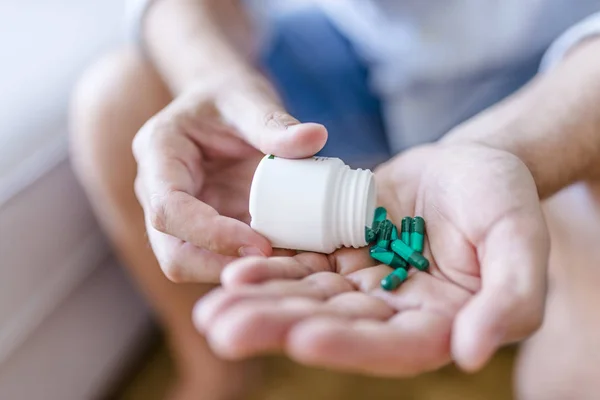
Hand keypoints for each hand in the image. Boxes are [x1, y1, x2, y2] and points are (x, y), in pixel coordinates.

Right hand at [132, 74, 327, 281]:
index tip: (261, 244)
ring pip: (193, 263)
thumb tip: (316, 138)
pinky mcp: (201, 227)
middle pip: (173, 252)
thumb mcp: (248, 98)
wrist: (220, 103)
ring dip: (239, 268)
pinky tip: (287, 255)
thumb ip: (274, 121)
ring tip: (289, 261)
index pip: (168, 209)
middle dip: (224, 265)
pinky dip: (251, 262)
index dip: (211, 234)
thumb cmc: (227, 96)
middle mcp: (157, 191)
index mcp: (158, 153)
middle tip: (279, 264)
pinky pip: (219, 257)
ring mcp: (178, 214)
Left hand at [192, 143, 549, 374]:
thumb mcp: (521, 240)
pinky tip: (235, 272)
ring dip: (261, 303)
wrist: (474, 161)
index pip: (393, 345)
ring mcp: (364, 283)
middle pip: (335, 326)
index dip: (350, 344)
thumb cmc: (505, 198)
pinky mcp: (342, 252)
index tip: (305, 339)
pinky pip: (302, 263)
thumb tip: (471, 352)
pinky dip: (271, 268)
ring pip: (308, 298)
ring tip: (212, 310)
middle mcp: (394, 312)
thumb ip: (511, 300)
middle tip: (224, 330)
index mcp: (440, 323)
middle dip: (279, 328)